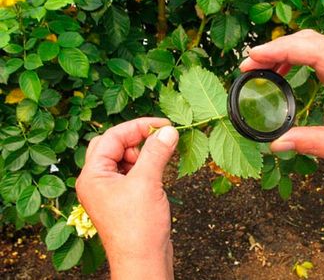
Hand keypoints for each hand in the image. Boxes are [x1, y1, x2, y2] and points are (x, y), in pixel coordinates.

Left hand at [76, 118, 178, 279]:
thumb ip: (156, 152)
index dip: (137, 127)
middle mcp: (97, 181)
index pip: (111, 137)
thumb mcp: (147, 183)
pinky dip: (146, 166)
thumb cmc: (138, 228)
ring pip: (124, 158)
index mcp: (93, 175)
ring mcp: (110, 190)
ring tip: (162, 155)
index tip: (161, 124)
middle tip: (159, 138)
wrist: (143, 262)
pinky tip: (159, 168)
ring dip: (143, 152)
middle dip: (137, 139)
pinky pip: (132, 172)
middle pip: (114, 145)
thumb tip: (168, 131)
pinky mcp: (123, 198)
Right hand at [241, 30, 323, 221]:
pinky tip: (277, 70)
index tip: (255, 55)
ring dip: (282, 50)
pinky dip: (291, 56)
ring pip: (310, 43)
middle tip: (248, 64)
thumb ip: (312, 144)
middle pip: (310, 40)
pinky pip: (313, 52)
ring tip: (257, 67)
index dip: (283, 50)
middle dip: (276, 48)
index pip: (316, 51)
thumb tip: (276, 144)